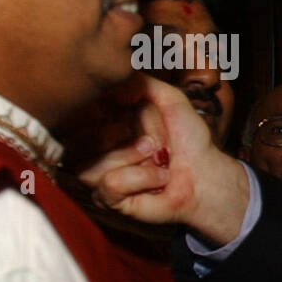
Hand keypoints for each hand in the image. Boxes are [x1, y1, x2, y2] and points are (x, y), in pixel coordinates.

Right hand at [77, 74, 248, 243]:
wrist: (207, 174)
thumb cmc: (188, 139)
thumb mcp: (168, 98)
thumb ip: (139, 82)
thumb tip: (109, 82)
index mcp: (98, 123)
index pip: (73, 115)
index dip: (98, 111)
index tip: (128, 111)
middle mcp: (90, 150)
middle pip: (74, 139)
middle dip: (120, 133)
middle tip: (152, 140)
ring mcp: (97, 176)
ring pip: (87, 164)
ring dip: (131, 156)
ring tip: (157, 157)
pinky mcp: (109, 200)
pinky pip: (110, 184)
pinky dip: (142, 179)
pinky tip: (158, 178)